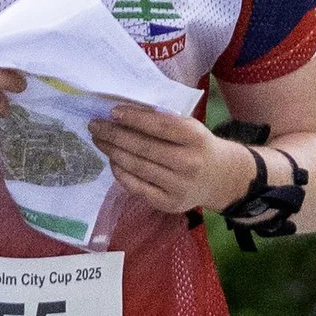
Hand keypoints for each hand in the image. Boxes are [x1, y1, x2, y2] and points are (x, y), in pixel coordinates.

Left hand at [90, 103, 262, 216]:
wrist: (220, 178)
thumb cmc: (197, 146)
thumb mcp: (191, 128)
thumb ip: (164, 122)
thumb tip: (122, 113)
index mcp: (195, 138)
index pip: (160, 126)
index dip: (134, 119)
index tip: (112, 112)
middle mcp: (188, 163)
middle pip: (144, 147)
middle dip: (115, 135)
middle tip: (95, 125)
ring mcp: (179, 186)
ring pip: (138, 167)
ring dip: (113, 152)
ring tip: (100, 140)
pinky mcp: (169, 203)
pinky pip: (138, 187)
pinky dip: (121, 173)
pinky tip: (112, 160)